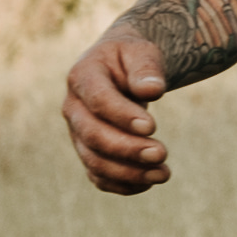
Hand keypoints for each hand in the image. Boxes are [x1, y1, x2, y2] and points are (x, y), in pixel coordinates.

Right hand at [61, 26, 172, 191]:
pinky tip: (149, 182)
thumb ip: (146, 67)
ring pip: (94, 161)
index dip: (122, 116)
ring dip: (128, 173)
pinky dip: (122, 185)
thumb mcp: (141, 51)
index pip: (98, 101)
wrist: (121, 68)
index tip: (152, 126)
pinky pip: (98, 175)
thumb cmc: (132, 58)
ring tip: (163, 174)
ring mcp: (77, 132)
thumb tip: (152, 90)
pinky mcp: (88, 151)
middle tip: (162, 154)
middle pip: (93, 136)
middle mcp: (73, 107)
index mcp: (83, 76)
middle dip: (127, 149)